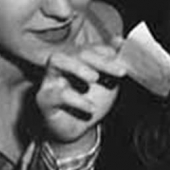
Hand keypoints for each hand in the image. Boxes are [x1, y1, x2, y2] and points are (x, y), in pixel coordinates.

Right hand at [35, 39, 127, 155]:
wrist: (79, 128)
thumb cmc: (92, 101)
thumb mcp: (109, 83)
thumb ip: (115, 64)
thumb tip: (120, 41)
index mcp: (80, 58)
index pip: (93, 48)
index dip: (109, 53)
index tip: (125, 64)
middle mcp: (64, 64)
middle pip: (78, 52)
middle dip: (101, 61)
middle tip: (120, 72)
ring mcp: (52, 79)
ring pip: (58, 60)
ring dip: (78, 67)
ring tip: (94, 78)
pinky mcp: (44, 98)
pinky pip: (57, 93)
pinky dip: (77, 100)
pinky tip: (90, 108)